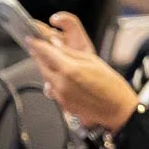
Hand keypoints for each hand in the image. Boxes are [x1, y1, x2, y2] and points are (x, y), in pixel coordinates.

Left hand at [27, 12, 138, 131]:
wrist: (118, 109)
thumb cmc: (111, 85)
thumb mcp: (93, 61)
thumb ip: (71, 53)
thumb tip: (56, 44)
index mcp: (70, 69)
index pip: (46, 53)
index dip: (36, 44)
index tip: (31, 39)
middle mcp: (62, 83)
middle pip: (42, 66)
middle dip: (39, 56)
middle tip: (40, 49)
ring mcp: (61, 96)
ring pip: (46, 78)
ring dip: (47, 68)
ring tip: (55, 62)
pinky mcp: (63, 104)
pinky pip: (53, 89)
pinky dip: (54, 81)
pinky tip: (64, 78)